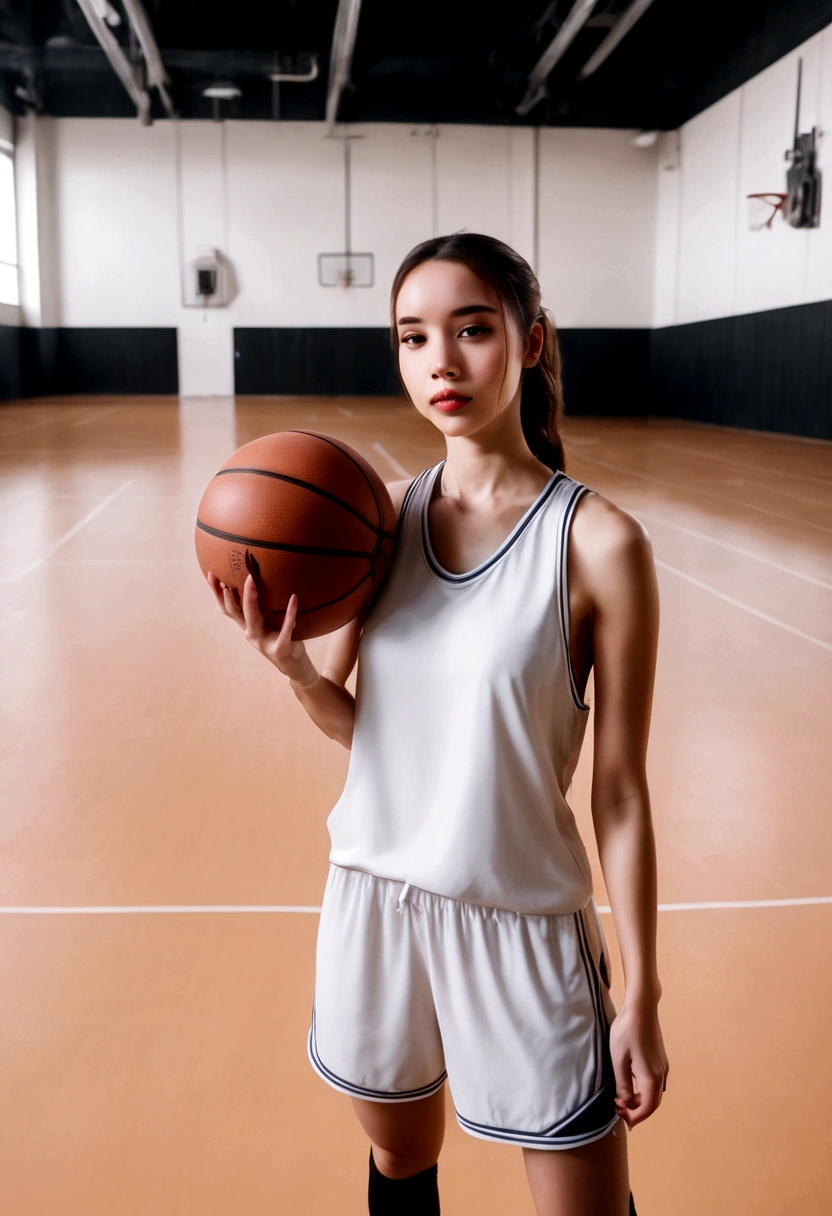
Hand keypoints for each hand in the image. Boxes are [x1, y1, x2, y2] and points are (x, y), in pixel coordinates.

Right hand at [206, 572, 318, 685]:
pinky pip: (286, 627)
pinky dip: (290, 612)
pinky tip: (294, 598)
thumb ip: (260, 611)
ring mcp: (264, 642)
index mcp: (248, 627)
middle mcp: (252, 634)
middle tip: (224, 577)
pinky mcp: (280, 648)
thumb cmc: (282, 640)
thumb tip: (256, 585)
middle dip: (228, 594)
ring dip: (250, 599)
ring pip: (253, 618)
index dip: (217, 593)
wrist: (295, 666)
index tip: (211, 574)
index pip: (228, 608)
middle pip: (236, 612)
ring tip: (250, 581)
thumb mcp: (267, 626)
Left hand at [608, 999, 668, 1128]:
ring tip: (622, 1097)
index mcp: (651, 1077)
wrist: (641, 1008)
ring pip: (654, 1093)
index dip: (634, 1116)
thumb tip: (626, 1103)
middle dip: (637, 1111)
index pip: (647, 1108)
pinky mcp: (660, 1059)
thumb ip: (623, 1084)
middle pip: (652, 1103)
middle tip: (619, 1109)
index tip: (619, 1113)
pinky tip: (631, 1084)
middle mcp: (661, 1075)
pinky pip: (654, 1082)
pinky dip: (644, 1090)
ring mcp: (663, 1067)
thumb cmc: (626, 1032)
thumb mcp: (619, 1059)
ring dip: (640, 1100)